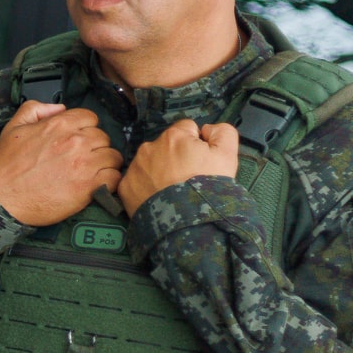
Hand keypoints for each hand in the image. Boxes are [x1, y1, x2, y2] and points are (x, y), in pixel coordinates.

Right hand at [0, 101, 124, 226]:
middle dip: (95, 146)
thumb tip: (58, 108)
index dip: (85, 128)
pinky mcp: (88, 186)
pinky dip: (109, 181)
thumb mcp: (14, 127)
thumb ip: (35, 109)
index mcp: (59, 125)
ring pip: (113, 157)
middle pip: (104, 137)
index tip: (79, 139)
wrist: (2, 198)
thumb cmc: (6, 166)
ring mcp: (84, 164)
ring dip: (105, 163)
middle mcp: (75, 142)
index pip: (90, 117)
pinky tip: (97, 184)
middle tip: (83, 157)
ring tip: (92, 171)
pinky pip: (114, 178)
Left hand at [117, 120, 238, 215]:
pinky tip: (159, 198)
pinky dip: (147, 187)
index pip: (187, 129)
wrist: (188, 222)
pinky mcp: (125, 187)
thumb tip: (206, 129)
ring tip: (174, 190)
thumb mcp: (227, 155)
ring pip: (150, 163)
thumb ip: (221, 132)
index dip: (197, 144)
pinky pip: (138, 181)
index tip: (201, 162)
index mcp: (173, 136)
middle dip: (177, 157)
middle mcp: (149, 147)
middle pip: (167, 146)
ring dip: (161, 171)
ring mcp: (135, 167)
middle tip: (188, 178)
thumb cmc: (209, 187)